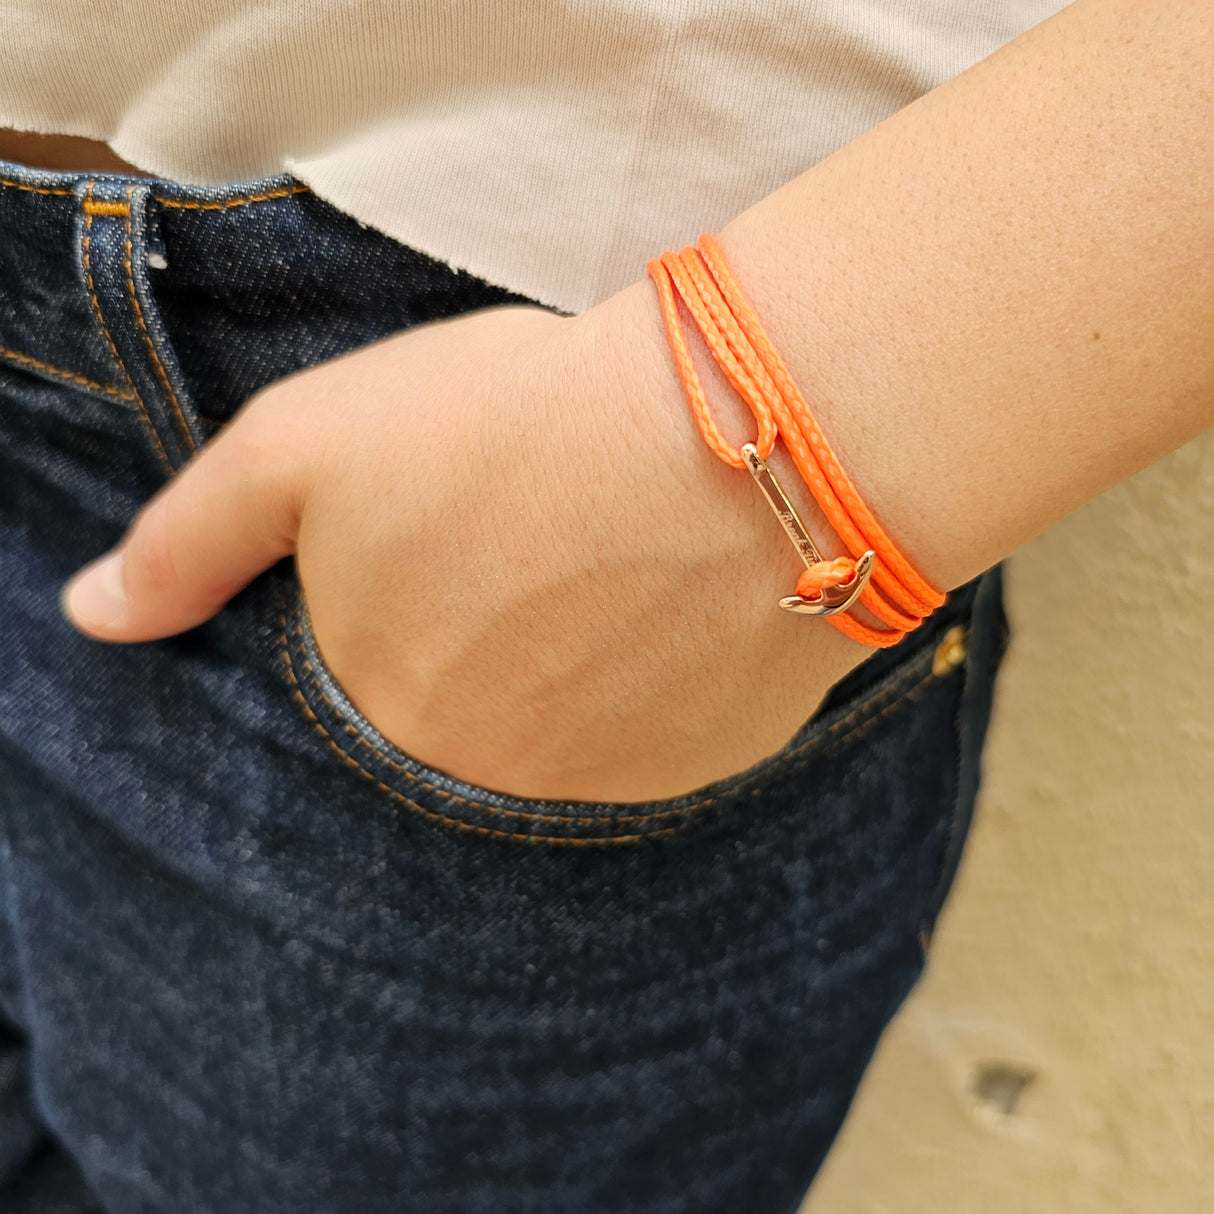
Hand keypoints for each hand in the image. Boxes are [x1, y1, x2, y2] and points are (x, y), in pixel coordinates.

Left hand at [59, 284, 870, 801]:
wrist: (739, 446)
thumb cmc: (511, 426)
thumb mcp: (307, 445)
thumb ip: (187, 540)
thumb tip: (93, 618)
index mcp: (382, 714)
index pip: (360, 690)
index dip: (402, 601)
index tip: (448, 548)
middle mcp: (486, 784)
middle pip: (461, 717)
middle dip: (483, 634)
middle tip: (537, 545)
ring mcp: (603, 790)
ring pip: (560, 731)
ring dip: (571, 660)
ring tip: (609, 562)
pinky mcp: (705, 768)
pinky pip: (652, 735)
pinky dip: (651, 676)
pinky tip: (673, 601)